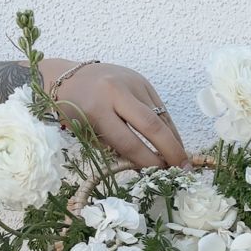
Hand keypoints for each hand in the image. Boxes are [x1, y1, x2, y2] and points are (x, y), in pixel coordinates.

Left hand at [40, 58, 188, 170]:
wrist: (67, 76)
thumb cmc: (73, 110)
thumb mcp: (89, 132)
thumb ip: (116, 147)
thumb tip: (147, 166)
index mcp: (97, 108)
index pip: (128, 140)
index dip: (147, 160)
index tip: (160, 174)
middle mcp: (116, 92)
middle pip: (152, 125)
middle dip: (171, 149)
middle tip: (183, 168)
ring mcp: (132, 83)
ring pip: (160, 115)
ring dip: (174, 139)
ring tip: (182, 158)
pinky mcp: (142, 80)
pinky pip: (160, 107)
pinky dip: (168, 126)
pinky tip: (173, 141)